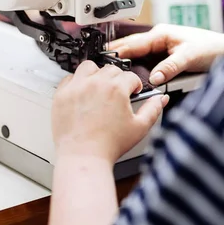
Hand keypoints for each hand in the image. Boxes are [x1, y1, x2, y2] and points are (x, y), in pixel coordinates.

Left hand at [51, 61, 169, 163]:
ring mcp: (76, 87)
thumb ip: (153, 109)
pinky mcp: (62, 94)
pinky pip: (69, 78)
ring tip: (99, 87)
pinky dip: (76, 83)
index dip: (135, 85)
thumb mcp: (139, 128)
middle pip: (111, 69)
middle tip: (117, 93)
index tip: (132, 92)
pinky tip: (82, 93)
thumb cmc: (109, 145)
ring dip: (96, 74)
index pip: (130, 76)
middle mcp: (95, 83)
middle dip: (117, 79)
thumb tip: (161, 99)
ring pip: (88, 67)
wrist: (83, 157)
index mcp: (116, 89)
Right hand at [109, 24, 223, 85]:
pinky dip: (135, 63)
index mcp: (161, 33)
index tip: (104, 57)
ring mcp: (162, 46)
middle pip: (131, 46)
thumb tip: (154, 78)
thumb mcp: (189, 57)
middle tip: (98, 61)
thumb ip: (170, 67)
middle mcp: (159, 38)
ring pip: (137, 52)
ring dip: (125, 58)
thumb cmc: (213, 47)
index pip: (134, 43)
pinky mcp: (166, 55)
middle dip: (116, 52)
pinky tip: (129, 71)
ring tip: (109, 67)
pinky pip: (145, 59)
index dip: (118, 51)